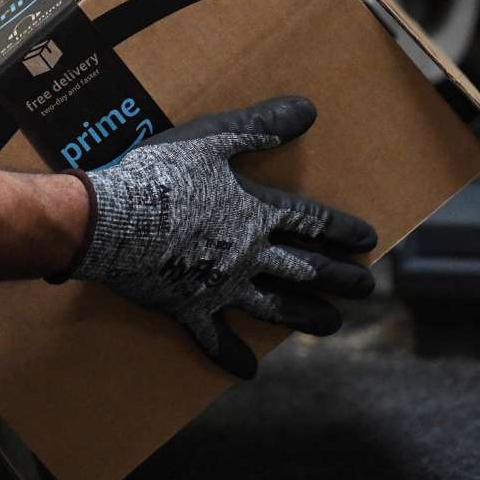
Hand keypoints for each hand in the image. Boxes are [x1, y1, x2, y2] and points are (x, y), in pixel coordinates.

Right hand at [56, 96, 377, 378]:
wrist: (111, 220)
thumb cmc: (161, 174)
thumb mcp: (213, 137)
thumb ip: (261, 125)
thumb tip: (308, 109)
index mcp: (255, 213)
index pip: (312, 222)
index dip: (342, 230)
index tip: (368, 242)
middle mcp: (248, 255)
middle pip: (305, 269)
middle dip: (339, 279)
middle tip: (366, 289)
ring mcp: (220, 287)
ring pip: (274, 307)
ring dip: (306, 317)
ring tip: (332, 325)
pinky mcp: (188, 308)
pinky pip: (215, 339)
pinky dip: (232, 356)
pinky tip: (249, 370)